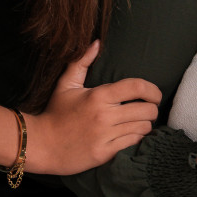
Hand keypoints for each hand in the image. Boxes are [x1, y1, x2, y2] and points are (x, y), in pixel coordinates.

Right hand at [28, 41, 162, 174]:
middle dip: (152, 110)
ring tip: (139, 123)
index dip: (153, 90)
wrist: (41, 145)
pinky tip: (131, 136)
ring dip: (145, 125)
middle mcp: (104, 115)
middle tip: (147, 110)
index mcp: (98, 96)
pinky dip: (137, 139)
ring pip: (143, 128)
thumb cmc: (56, 113)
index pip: (137, 87)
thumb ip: (81, 62)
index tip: (155, 95)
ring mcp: (105, 136)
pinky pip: (133, 143)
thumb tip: (97, 42)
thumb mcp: (66, 85)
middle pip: (147, 110)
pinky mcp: (105, 153)